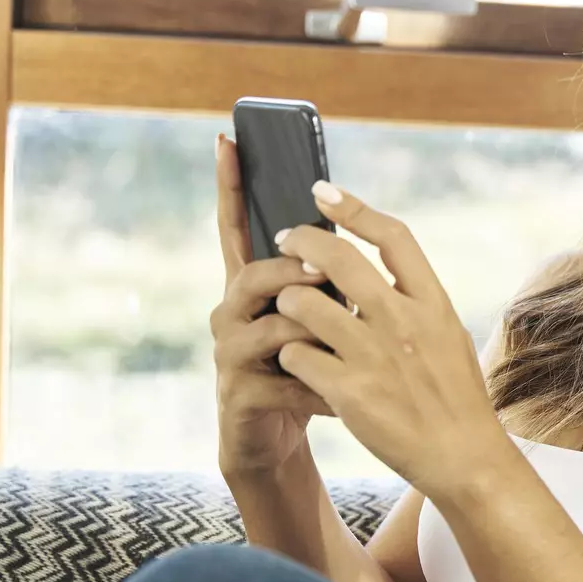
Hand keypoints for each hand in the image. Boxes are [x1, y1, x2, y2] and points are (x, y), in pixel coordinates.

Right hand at [211, 133, 333, 477]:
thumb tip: (354, 230)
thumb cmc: (305, 372)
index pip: (236, 228)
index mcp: (252, 289)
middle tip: (322, 268)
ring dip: (310, 329)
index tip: (228, 139)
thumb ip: (323, 281)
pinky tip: (344, 402)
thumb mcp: (318, 320)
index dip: (230, 186)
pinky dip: (322, 388)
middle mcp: (231, 314)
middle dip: (289, 270)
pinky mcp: (240, 395)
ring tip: (344, 339)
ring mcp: (230, 355)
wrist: (276, 442)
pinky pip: (285, 380)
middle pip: (252, 275)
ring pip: (267, 326)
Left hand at [272, 181, 513, 501]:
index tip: (323, 192)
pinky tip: (296, 362)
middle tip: (284, 239)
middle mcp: (404, 322)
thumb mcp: (451, 336)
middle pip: (338, 258)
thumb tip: (384, 268)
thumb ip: (418, 301)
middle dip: (302, 241)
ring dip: (287, 301)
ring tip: (286, 310)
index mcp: (433, 303)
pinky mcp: (349, 393)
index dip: (354, 208)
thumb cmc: (457, 398)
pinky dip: (290, 354)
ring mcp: (374, 357)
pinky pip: (297, 356)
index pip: (392, 236)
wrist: (465, 458)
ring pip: (303, 304)